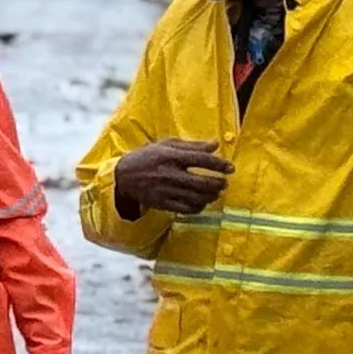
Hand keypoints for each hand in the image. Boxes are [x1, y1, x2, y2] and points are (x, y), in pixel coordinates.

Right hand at [113, 140, 233, 218]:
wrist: (122, 176)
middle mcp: (168, 173)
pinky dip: (199, 207)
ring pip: (197, 197)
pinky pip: (187, 209)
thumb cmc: (147, 157)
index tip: (230, 168)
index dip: (219, 164)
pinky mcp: (162, 203)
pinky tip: (202, 202)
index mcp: (170, 156)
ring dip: (211, 195)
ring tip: (216, 192)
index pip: (201, 160)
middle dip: (218, 183)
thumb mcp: (166, 145)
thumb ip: (192, 145)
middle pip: (202, 181)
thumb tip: (216, 144)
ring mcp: (165, 190)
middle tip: (224, 182)